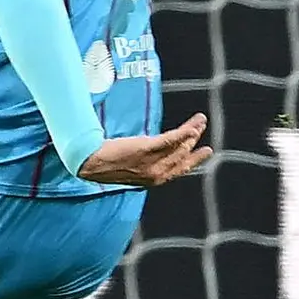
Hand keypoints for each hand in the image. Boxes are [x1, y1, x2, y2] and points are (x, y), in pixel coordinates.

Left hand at [76, 113, 212, 187]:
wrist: (91, 164)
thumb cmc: (106, 164)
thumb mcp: (131, 167)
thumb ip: (146, 163)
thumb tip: (153, 150)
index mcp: (154, 179)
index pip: (180, 169)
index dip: (195, 160)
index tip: (207, 150)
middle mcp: (157, 173)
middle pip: (183, 154)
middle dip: (195, 139)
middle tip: (202, 124)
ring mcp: (152, 161)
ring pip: (179, 146)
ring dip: (192, 131)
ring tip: (200, 119)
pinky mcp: (145, 149)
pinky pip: (169, 141)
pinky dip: (182, 134)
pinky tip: (190, 127)